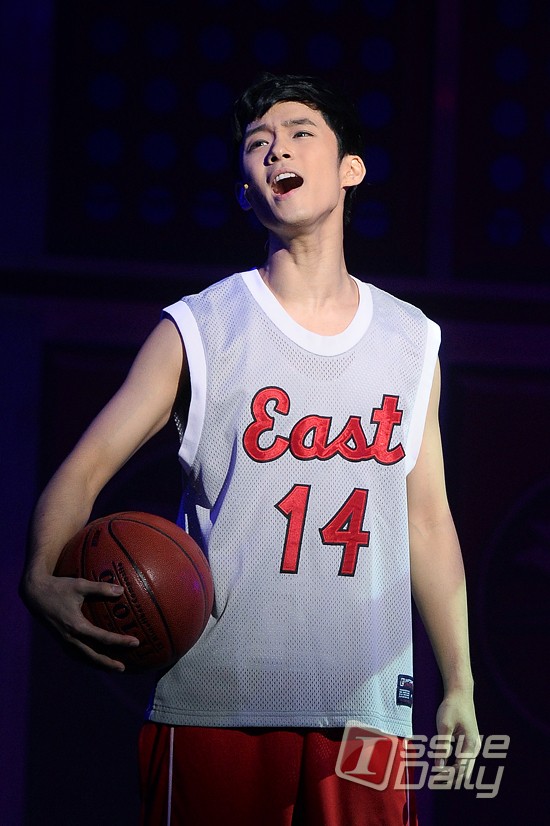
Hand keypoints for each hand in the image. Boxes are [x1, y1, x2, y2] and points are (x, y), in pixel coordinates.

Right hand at [22, 572, 139, 670]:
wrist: (35, 594)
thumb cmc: (59, 587)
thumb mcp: (80, 585)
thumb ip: (101, 588)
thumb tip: (121, 590)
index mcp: (76, 626)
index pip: (102, 638)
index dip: (120, 642)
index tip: (135, 642)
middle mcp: (69, 637)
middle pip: (92, 656)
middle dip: (108, 663)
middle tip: (123, 668)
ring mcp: (64, 640)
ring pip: (83, 658)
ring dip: (97, 664)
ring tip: (112, 668)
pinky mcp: (60, 640)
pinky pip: (76, 654)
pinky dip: (87, 658)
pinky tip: (96, 658)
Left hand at [434, 689, 479, 783]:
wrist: (460, 692)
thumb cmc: (452, 707)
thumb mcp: (444, 726)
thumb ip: (442, 746)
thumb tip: (438, 766)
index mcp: (470, 745)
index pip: (460, 769)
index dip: (448, 777)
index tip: (434, 779)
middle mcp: (475, 748)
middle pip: (465, 771)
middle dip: (451, 778)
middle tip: (435, 781)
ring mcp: (473, 745)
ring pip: (465, 766)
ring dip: (453, 771)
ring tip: (438, 775)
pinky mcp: (469, 742)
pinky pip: (463, 758)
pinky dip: (454, 763)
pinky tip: (444, 762)